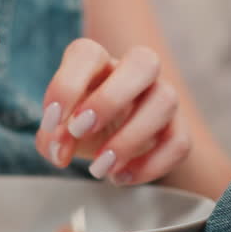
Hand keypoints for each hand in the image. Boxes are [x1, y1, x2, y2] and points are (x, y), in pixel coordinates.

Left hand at [35, 38, 190, 185]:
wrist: (108, 142)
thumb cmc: (81, 126)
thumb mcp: (58, 131)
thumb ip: (52, 138)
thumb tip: (60, 150)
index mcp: (98, 63)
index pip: (87, 54)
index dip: (66, 86)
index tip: (52, 120)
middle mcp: (135, 73)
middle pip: (143, 61)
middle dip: (110, 99)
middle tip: (80, 130)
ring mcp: (161, 97)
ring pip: (166, 101)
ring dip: (130, 139)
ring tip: (100, 167)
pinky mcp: (177, 129)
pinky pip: (179, 142)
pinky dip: (150, 165)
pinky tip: (121, 177)